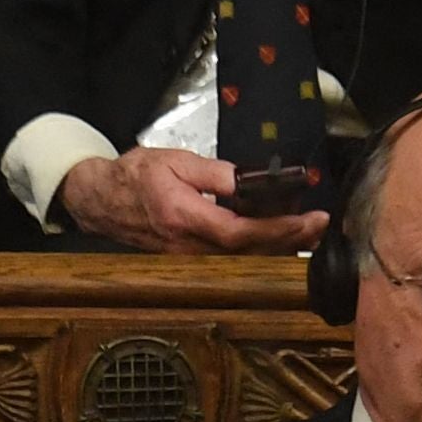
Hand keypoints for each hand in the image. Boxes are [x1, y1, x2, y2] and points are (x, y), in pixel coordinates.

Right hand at [58, 148, 303, 254]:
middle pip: (249, 252)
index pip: (241, 231)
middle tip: (320, 225)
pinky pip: (231, 259)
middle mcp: (188, 246)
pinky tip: (278, 240)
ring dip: (278, 247)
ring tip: (308, 232)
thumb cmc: (136, 176)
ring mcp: (188, 258)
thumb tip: (250, 180)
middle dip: (289, 240)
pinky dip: (259, 250)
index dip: (279, 228)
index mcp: (183, 217)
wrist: (101, 200)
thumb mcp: (175, 161)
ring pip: (242, 260)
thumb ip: (214, 174)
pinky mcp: (190, 260)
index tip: (309, 218)